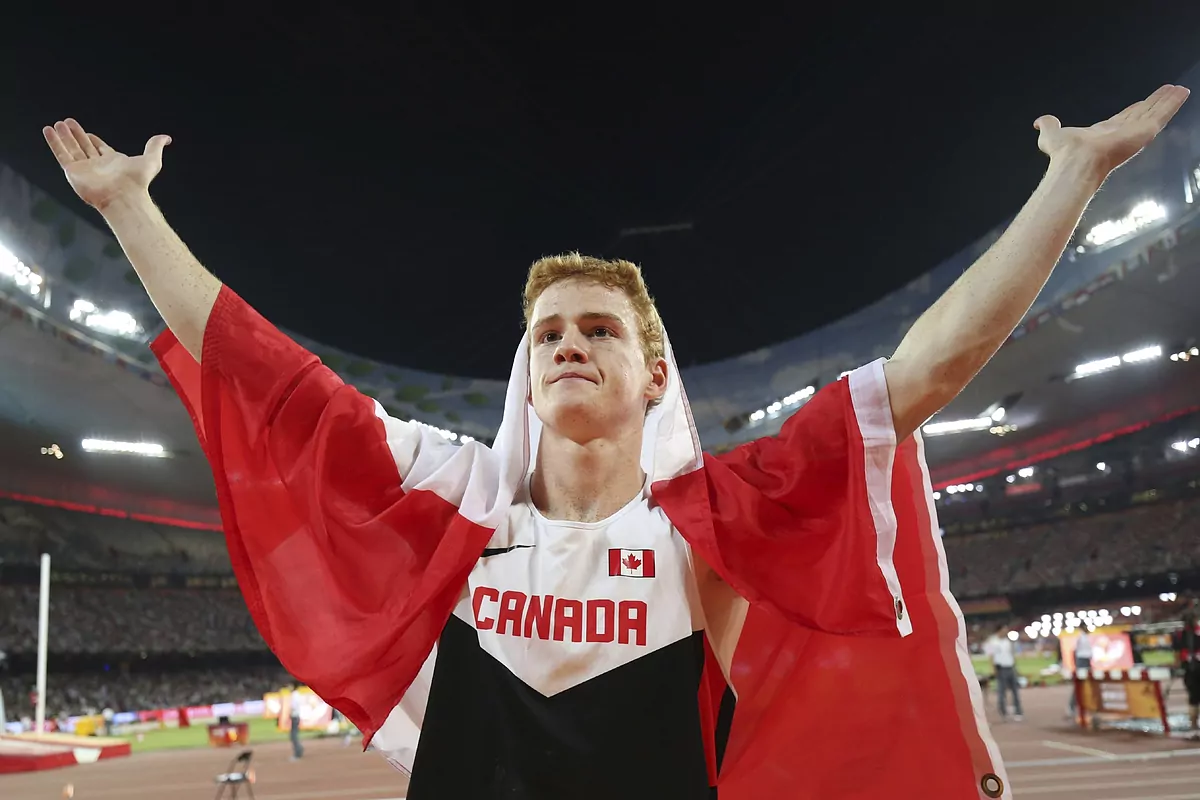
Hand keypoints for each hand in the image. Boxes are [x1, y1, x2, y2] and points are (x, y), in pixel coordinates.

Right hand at [43, 119, 170, 211]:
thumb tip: (166, 138)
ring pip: (71, 149)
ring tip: (57, 125)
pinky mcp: (73, 172)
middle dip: (75, 135)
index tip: (87, 132)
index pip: (99, 148)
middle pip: (83, 146)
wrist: (124, 196)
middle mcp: (97, 165)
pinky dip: (54, 142)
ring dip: (63, 136)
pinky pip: (61, 154)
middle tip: (67, 123)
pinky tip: (49, 131)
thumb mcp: (151, 159)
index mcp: (112, 162)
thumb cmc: (138, 181)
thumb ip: (155, 146)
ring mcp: (84, 169)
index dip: (92, 139)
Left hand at [1034, 84, 1188, 177]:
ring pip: (1155, 111)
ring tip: (1179, 89)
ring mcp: (1135, 132)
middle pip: (1143, 113)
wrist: (1075, 162)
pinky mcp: (1145, 130)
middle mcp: (1122, 132)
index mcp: (1105, 133)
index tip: (1142, 103)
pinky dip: (1173, 102)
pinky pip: (1163, 113)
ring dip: (1167, 100)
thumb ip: (1049, 125)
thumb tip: (1039, 122)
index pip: (1124, 118)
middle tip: (1167, 92)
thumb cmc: (1064, 153)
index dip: (1133, 110)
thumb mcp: (1052, 135)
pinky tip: (1182, 92)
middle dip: (1155, 103)